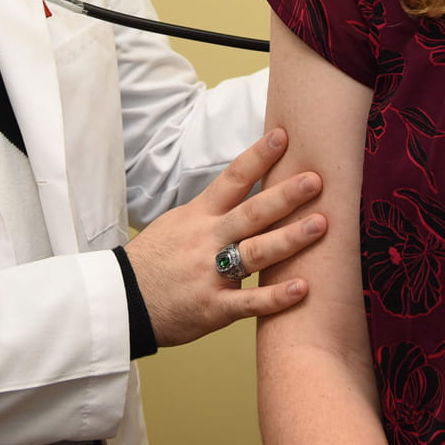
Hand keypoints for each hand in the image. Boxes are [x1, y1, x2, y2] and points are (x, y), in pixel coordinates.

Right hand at [124, 128, 325, 346]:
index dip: (257, 157)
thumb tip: (245, 187)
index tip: (283, 136)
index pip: (231, 180)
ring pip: (255, 253)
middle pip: (250, 213)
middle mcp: (206, 240)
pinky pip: (249, 302)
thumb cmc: (153, 261)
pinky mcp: (214, 308)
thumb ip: (211, 210)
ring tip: (321, 224)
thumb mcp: (175, 224)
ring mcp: (210, 274)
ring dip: (289, 238)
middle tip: (316, 179)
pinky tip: (303, 288)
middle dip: (284, 195)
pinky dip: (276, 297)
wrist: (124, 301)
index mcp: (198, 216)